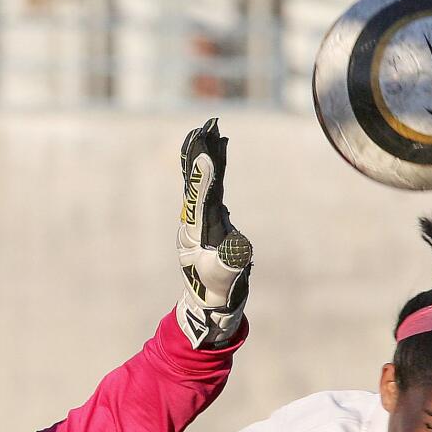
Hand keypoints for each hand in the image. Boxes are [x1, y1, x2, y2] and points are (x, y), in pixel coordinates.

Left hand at [175, 118, 252, 348]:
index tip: (204, 156)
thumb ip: (229, 264)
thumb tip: (236, 246)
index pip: (199, 201)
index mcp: (195, 235)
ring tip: (210, 131)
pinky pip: (212, 189)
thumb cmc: (217, 293)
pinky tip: (217, 155)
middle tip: (203, 127)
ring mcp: (201, 221)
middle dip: (200, 155)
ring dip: (207, 156)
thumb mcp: (224, 281)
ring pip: (204, 183)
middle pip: (197, 183)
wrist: (209, 304)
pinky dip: (215, 170)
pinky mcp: (210, 221)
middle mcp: (194, 223)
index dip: (203, 178)